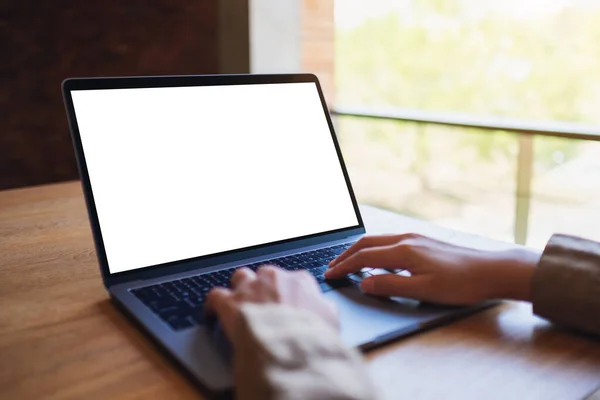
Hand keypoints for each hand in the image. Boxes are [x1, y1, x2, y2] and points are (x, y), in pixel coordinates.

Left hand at [205, 265, 338, 339]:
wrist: (290, 346)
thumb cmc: (312, 335)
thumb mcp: (331, 321)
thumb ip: (327, 309)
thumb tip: (326, 308)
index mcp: (299, 280)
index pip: (295, 279)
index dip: (290, 292)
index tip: (288, 302)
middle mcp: (273, 277)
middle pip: (266, 274)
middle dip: (264, 287)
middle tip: (266, 304)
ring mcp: (250, 288)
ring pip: (241, 277)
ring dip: (240, 288)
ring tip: (240, 301)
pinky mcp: (230, 302)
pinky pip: (216, 295)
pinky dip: (214, 303)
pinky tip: (213, 311)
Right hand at [325, 234, 539, 304]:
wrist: (491, 270)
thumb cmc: (460, 283)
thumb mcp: (423, 290)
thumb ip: (391, 286)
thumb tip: (364, 283)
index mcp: (403, 251)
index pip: (364, 257)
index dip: (344, 266)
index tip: (330, 274)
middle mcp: (406, 239)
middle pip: (367, 243)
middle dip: (346, 254)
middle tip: (332, 266)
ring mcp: (415, 238)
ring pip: (378, 240)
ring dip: (360, 250)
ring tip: (349, 261)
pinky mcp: (424, 241)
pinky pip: (390, 241)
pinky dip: (374, 249)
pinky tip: (377, 259)